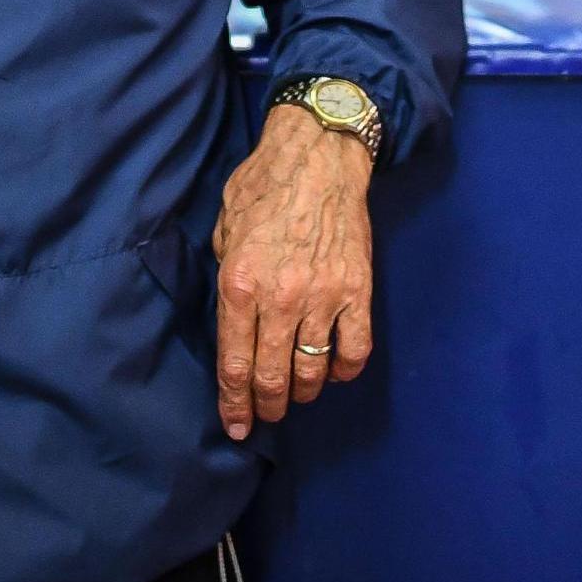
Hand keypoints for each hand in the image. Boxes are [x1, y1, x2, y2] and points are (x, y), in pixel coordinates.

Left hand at [209, 104, 376, 439]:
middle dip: (266, 407)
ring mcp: (323, 298)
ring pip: (312, 372)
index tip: (236, 425)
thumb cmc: (264, 185)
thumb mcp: (224, 228)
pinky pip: (355, 351)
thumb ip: (226, 278)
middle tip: (265, 415)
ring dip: (302, 393)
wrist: (319, 156)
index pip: (234, 365)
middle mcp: (280, 299)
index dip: (234, 404)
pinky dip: (343, 371)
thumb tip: (233, 319)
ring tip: (295, 394)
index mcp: (239, 284)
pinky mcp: (357, 291)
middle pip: (272, 378)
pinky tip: (332, 372)